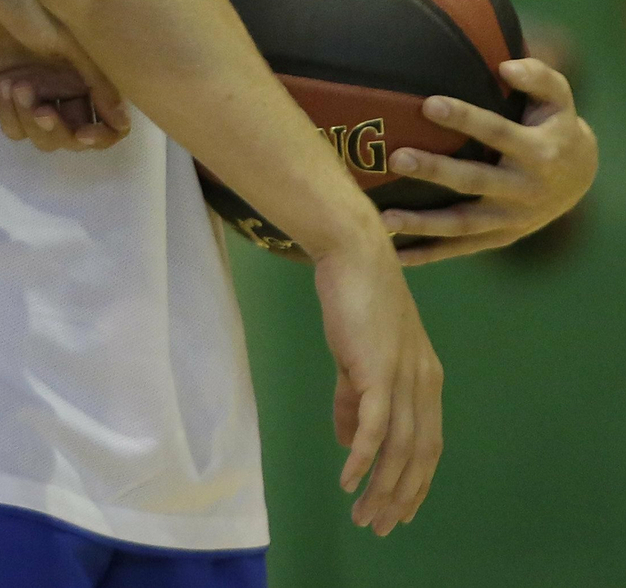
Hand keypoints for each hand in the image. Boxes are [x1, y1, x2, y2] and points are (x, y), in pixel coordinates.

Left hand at [0, 0, 127, 153]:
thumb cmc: (28, 1)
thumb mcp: (68, 39)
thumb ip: (97, 81)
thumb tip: (123, 123)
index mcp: (86, 72)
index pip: (106, 121)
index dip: (101, 136)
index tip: (85, 133)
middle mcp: (63, 87)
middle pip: (74, 137)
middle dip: (61, 133)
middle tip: (44, 113)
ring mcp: (33, 93)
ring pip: (43, 138)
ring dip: (32, 123)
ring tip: (19, 88)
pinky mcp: (2, 94)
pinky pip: (13, 128)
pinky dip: (10, 116)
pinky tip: (3, 86)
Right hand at [311, 226, 442, 536]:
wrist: (352, 252)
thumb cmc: (355, 295)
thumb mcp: (358, 353)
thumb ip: (355, 397)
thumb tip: (350, 442)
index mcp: (426, 378)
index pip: (429, 444)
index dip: (417, 482)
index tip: (401, 512)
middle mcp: (423, 383)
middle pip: (419, 456)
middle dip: (401, 497)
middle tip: (379, 527)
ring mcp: (403, 377)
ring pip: (399, 449)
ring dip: (381, 488)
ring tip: (363, 515)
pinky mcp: (377, 369)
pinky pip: (375, 427)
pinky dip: (363, 459)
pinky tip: (348, 479)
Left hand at [382, 57, 597, 262]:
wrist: (579, 176)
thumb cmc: (555, 124)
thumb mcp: (558, 97)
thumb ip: (537, 76)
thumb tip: (506, 67)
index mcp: (538, 152)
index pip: (497, 133)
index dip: (465, 119)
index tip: (429, 104)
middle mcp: (525, 190)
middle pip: (474, 181)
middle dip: (435, 172)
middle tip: (397, 158)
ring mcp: (512, 219)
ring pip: (464, 225)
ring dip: (423, 224)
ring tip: (384, 219)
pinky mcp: (500, 237)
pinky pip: (462, 248)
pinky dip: (430, 254)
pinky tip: (395, 255)